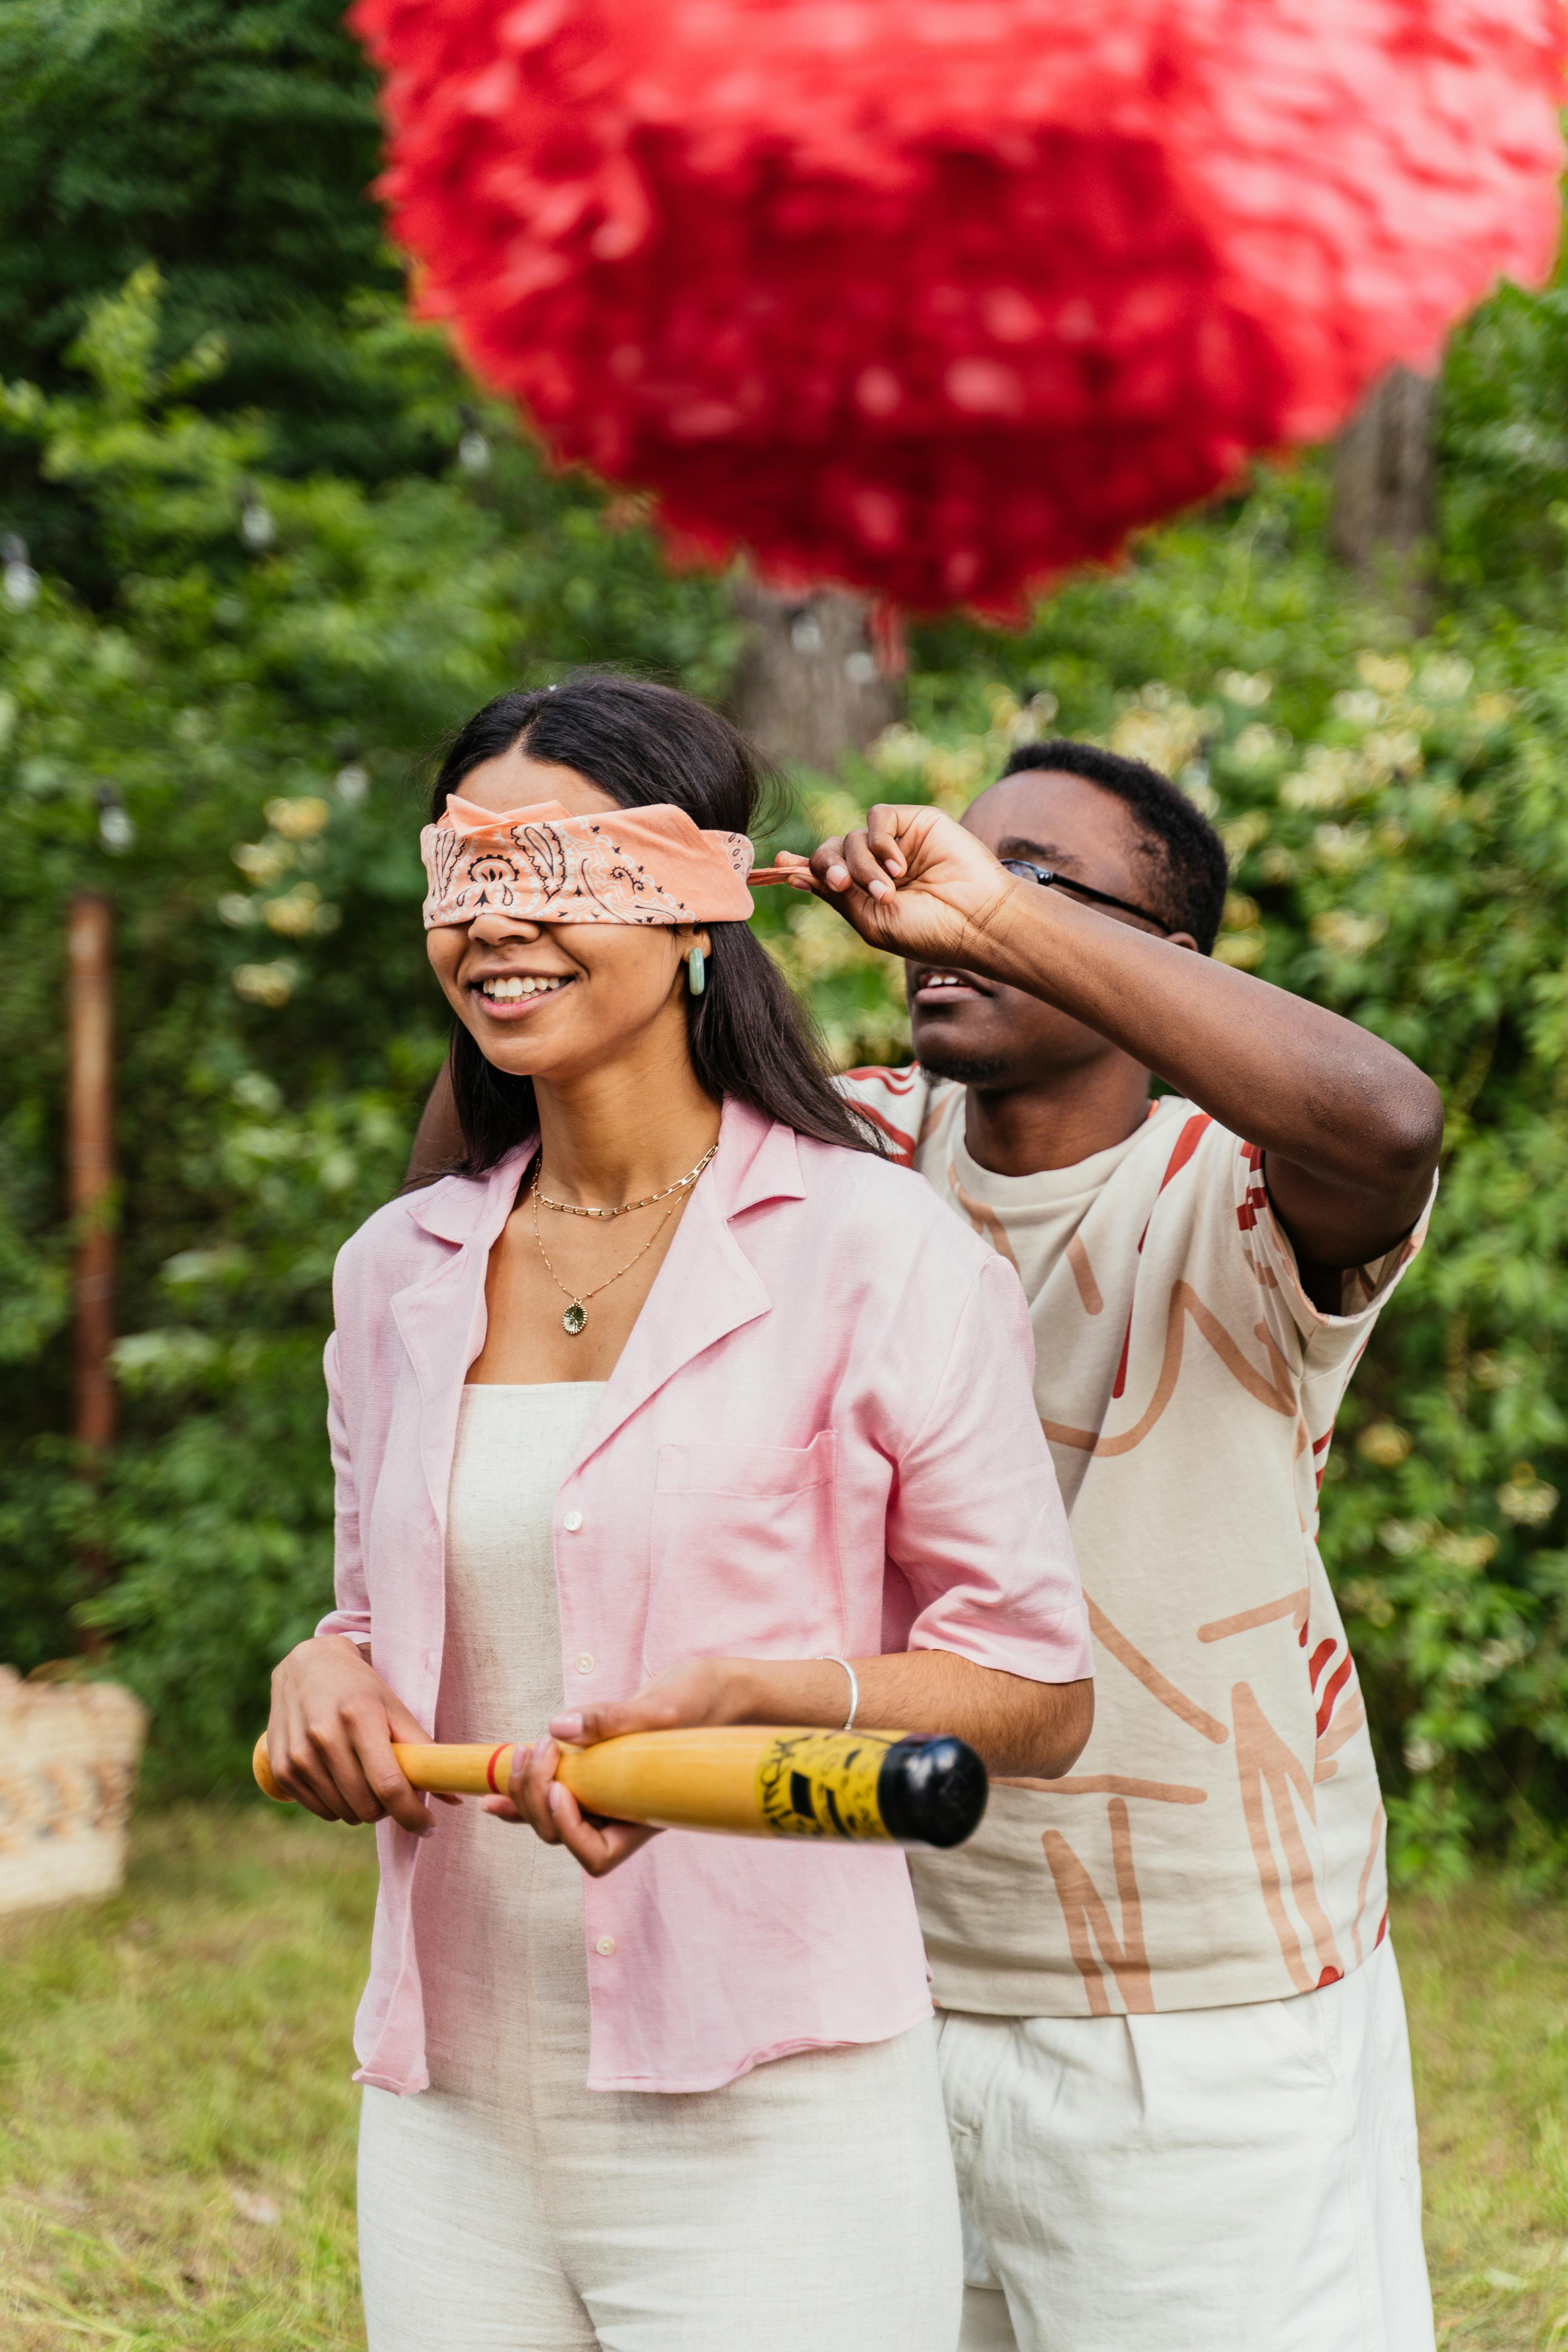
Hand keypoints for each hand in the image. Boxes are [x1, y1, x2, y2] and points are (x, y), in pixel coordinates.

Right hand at [267, 1635, 449, 1834]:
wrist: (307, 1665)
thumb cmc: (359, 1688)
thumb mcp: (394, 1708)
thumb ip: (422, 1751)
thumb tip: (454, 1798)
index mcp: (359, 1717)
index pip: (388, 1784)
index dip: (412, 1814)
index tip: (429, 1825)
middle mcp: (324, 1737)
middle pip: (366, 1806)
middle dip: (388, 1810)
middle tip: (393, 1791)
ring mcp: (299, 1754)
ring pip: (343, 1814)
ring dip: (363, 1809)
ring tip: (366, 1780)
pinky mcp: (281, 1768)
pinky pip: (319, 1810)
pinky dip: (337, 1806)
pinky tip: (342, 1780)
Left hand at [480, 1659, 738, 1878]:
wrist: (717, 1691)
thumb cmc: (704, 1704)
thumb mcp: (665, 1709)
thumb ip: (613, 1720)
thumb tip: (559, 1725)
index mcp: (646, 1816)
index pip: (597, 1856)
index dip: (569, 1831)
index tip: (561, 1787)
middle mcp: (623, 1813)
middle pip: (563, 1835)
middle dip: (536, 1800)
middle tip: (536, 1748)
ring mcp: (607, 1795)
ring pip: (551, 1816)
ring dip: (525, 1790)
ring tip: (522, 1750)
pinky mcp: (596, 1772)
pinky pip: (552, 1793)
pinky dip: (522, 1793)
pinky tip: (493, 1794)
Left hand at [772, 804, 1018, 966]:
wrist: (975, 920)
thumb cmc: (928, 932)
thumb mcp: (872, 922)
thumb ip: (835, 897)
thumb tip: (793, 874)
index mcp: (863, 892)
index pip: (823, 872)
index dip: (801, 866)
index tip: (780, 865)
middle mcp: (875, 866)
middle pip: (829, 851)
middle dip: (827, 867)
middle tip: (841, 885)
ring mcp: (894, 844)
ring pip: (850, 837)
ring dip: (862, 866)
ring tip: (889, 890)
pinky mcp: (913, 823)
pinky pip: (876, 819)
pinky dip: (880, 843)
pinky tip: (899, 867)